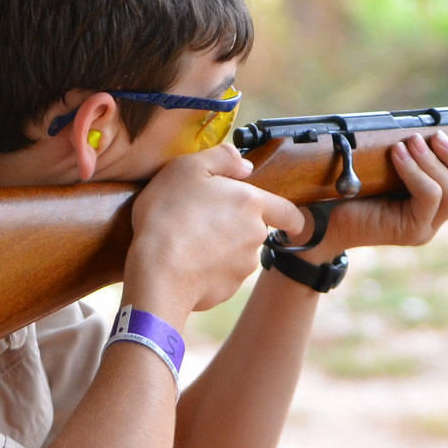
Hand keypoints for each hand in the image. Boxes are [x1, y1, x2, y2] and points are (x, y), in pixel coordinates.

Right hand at [125, 144, 301, 317]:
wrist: (156, 272)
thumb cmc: (168, 216)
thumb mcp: (187, 168)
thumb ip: (221, 158)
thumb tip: (245, 165)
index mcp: (250, 203)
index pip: (288, 213)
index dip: (291, 218)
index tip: (291, 224)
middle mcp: (254, 236)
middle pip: (255, 230)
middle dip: (236, 226)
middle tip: (203, 220)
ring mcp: (242, 266)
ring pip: (238, 254)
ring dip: (221, 248)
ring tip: (188, 242)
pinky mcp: (227, 289)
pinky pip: (221, 275)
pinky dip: (208, 269)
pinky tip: (185, 262)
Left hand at [302, 131, 447, 257]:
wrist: (319, 220)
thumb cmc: (348, 190)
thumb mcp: (387, 167)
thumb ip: (412, 156)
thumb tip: (427, 128)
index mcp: (437, 206)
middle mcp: (436, 220)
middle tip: (437, 137)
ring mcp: (425, 229)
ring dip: (436, 161)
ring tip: (412, 142)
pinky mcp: (410, 232)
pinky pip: (430, 196)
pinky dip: (417, 170)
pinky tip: (398, 155)